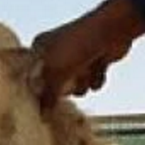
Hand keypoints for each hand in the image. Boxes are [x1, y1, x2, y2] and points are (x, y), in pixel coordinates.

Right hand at [30, 0, 144, 109]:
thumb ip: (48, 96)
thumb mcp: (56, 73)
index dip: (37, 89)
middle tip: (69, 85)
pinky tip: (100, 69)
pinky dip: (97, 78)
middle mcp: (57, 51)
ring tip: (87, 72)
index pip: (32, 74)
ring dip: (83, 84)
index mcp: (41, 47)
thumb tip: (42, 114)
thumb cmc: (78, 45)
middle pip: (55, 83)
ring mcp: (77, 56)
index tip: (42, 103)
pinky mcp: (94, 60)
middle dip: (65, 87)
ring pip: (75, 84)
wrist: (112, 30)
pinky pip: (92, 81)